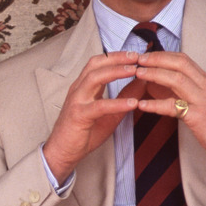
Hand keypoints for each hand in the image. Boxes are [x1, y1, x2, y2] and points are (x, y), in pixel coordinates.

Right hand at [43, 51, 141, 180]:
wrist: (63, 151)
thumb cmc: (83, 132)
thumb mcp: (109, 113)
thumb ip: (123, 97)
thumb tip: (142, 83)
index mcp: (83, 87)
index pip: (98, 63)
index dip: (116, 56)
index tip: (135, 54)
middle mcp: (78, 89)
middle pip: (96, 65)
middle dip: (117, 58)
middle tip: (137, 56)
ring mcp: (77, 101)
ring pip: (95, 78)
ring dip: (116, 72)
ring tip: (136, 71)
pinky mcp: (79, 116)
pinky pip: (99, 106)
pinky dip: (117, 103)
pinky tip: (133, 103)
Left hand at [133, 50, 205, 168]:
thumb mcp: (201, 99)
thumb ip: (183, 89)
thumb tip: (157, 81)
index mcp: (205, 80)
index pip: (183, 59)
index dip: (163, 55)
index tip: (146, 55)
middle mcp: (205, 86)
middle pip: (180, 64)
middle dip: (157, 59)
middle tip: (139, 60)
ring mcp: (202, 100)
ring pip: (177, 80)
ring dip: (155, 75)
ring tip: (138, 74)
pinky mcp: (198, 117)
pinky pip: (173, 107)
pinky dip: (155, 104)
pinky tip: (141, 104)